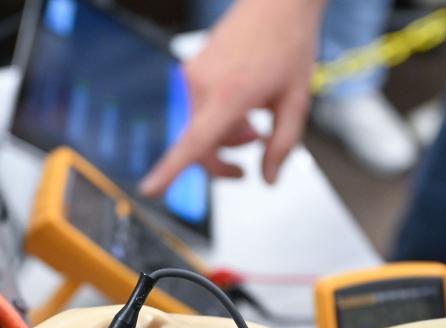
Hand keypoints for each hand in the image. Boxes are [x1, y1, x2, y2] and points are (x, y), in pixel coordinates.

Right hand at [139, 0, 323, 195]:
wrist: (278, 2)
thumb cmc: (289, 44)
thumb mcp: (296, 101)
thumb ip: (282, 145)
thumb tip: (268, 179)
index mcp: (230, 94)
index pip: (195, 142)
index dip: (170, 170)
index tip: (149, 190)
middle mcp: (203, 84)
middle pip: (200, 144)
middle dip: (224, 157)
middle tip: (254, 147)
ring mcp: (193, 75)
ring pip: (200, 126)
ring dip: (225, 132)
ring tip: (254, 117)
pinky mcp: (190, 69)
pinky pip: (198, 107)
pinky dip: (218, 114)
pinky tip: (242, 99)